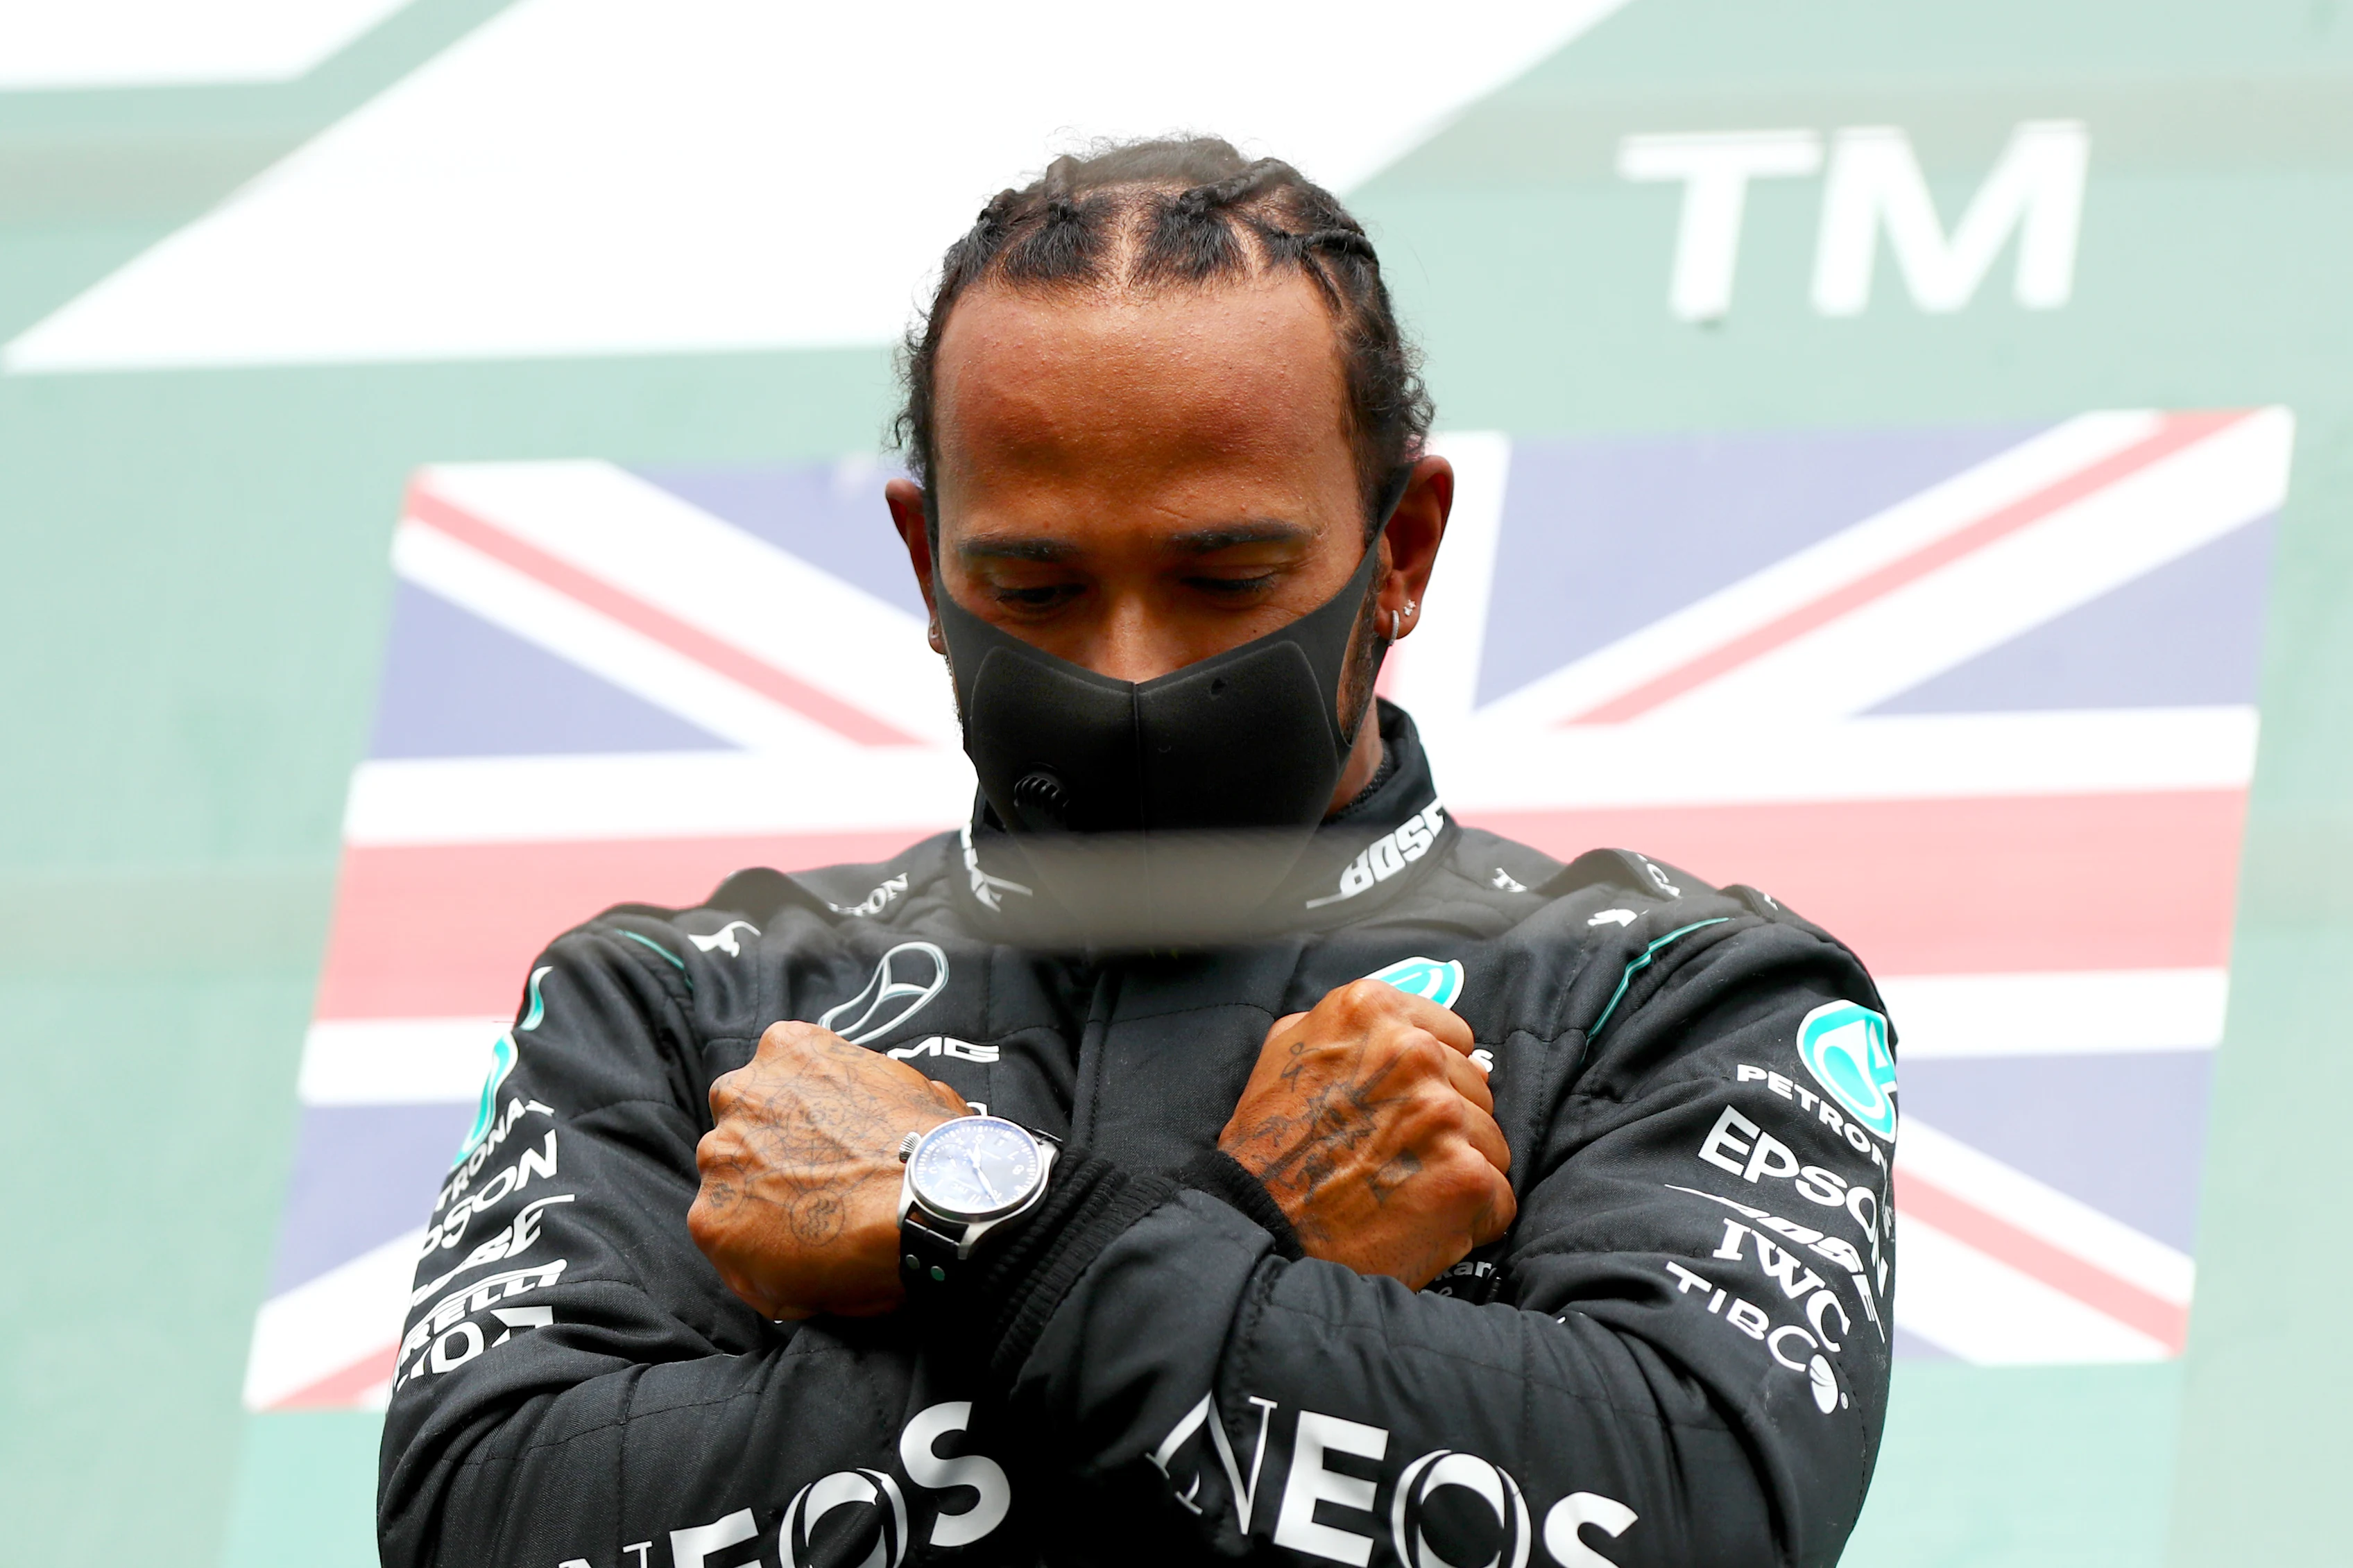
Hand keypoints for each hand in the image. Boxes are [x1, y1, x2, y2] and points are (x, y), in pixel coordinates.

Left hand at [688, 1021, 967, 1318]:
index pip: (777, 1086)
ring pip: (732, 1189)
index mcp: (787, 1050)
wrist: (929, 1202)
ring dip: (764, 1210)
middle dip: (774, 1162)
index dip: (804, 1126)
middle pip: (744, 1132)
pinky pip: (734, 1252)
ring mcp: (721, 1156)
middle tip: (824, 1194)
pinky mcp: (712, 1220)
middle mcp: (740, 1093)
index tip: (830, 1153)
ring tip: (820, 1237)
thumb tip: (885, 1118)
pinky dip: (763, 1268)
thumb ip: (872, 1093)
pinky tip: (812, 1272)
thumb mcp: (910, 1088)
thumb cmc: (933, 1147)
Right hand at [1218, 980, 1513, 1288]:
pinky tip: (1424, 1224)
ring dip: (1460, 1171)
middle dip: (1448, 1127)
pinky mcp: (1464, 1174)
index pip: (1452, 1036)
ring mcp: (1442, 1112)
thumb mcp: (1285, 1053)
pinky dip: (1471, 1218)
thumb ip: (1349, 1030)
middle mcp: (1413, 1051)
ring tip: (1406, 1195)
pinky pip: (1499, 1198)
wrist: (1257, 1229)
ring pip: (1492, 1142)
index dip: (1433, 1080)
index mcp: (1372, 1011)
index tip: (1405, 1110)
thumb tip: (1415, 1033)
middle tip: (1396, 1160)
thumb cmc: (1267, 1149)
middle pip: (1476, 1089)